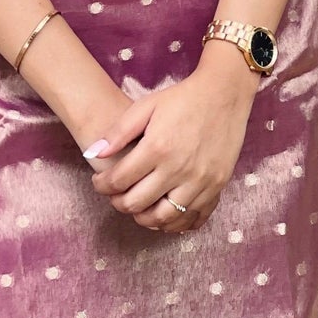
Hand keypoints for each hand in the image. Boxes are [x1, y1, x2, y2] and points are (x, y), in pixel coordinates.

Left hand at [85, 60, 255, 234]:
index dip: (102, 185)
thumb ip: (118, 131)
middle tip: (116, 195)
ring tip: (138, 207)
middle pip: (138, 204)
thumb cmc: (183, 98)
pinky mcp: (217, 186)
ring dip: (145, 218)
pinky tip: (165, 215)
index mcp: (157, 148)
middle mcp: (178, 169)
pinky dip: (176, 224)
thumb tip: (93, 154)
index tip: (99, 182)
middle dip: (119, 203)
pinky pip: (193, 218)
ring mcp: (200, 181)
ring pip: (165, 218)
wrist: (224, 94)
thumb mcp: (147, 106)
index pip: (119, 180)